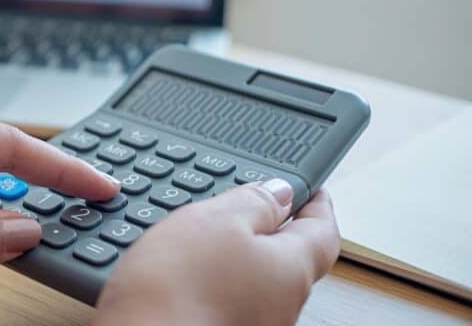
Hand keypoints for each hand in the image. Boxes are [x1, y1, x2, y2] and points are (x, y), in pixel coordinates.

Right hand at [94, 181, 339, 325]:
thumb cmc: (178, 291)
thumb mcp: (215, 220)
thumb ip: (252, 202)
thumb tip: (279, 193)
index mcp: (291, 271)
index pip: (323, 231)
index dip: (316, 204)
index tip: (308, 187)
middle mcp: (280, 306)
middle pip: (287, 258)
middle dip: (267, 229)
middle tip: (244, 202)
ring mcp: (249, 324)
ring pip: (250, 279)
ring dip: (231, 255)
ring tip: (195, 234)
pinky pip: (220, 298)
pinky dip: (207, 279)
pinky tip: (176, 271)